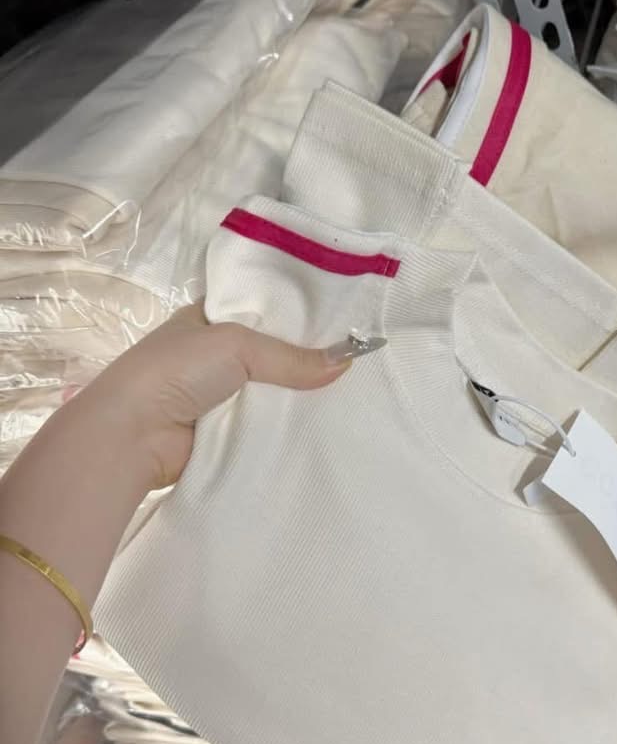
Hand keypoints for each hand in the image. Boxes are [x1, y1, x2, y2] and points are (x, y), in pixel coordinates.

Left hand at [71, 303, 350, 488]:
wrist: (133, 435)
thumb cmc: (176, 371)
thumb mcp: (236, 346)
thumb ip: (291, 356)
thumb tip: (345, 362)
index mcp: (206, 319)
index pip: (259, 308)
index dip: (294, 312)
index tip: (339, 317)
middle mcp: (212, 355)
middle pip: (270, 353)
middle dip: (304, 358)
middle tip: (355, 359)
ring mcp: (218, 396)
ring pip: (270, 392)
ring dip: (298, 397)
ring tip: (352, 394)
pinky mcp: (224, 433)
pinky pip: (264, 426)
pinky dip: (286, 427)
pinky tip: (323, 425)